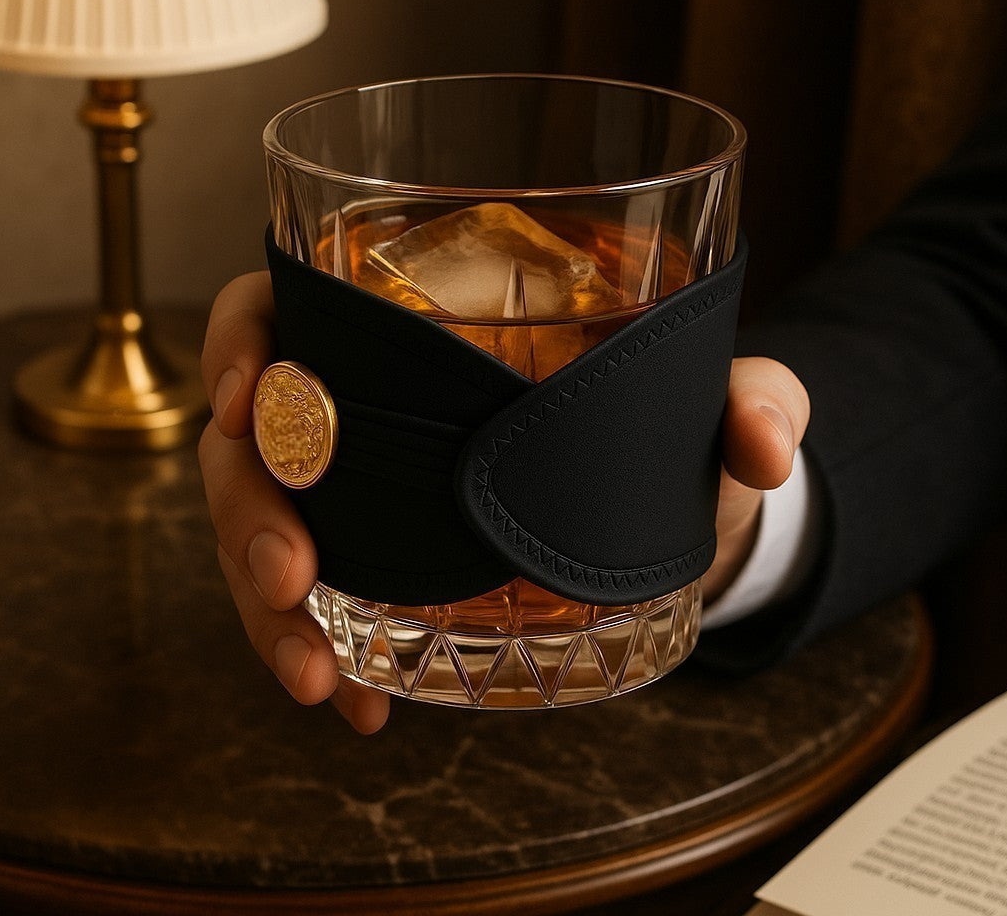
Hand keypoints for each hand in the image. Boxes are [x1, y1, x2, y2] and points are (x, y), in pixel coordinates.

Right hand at [199, 273, 807, 729]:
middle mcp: (368, 404)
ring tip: (316, 675)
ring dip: (269, 609)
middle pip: (255, 440)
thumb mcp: (705, 399)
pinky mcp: (386, 562)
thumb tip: (762, 441)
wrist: (670, 512)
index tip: (248, 402)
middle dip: (251, 512)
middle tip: (292, 579)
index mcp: (412, 324)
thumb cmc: (667, 427)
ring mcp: (367, 489)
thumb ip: (751, 397)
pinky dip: (328, 653)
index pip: (287, 304)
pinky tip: (360, 703)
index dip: (243, 342)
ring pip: (266, 531)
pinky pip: (320, 603)